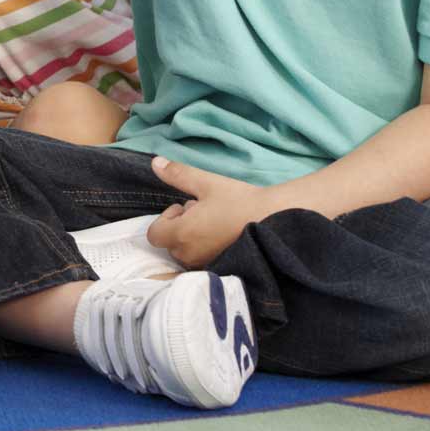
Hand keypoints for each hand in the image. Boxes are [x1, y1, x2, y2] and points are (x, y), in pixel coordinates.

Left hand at [145, 157, 282, 268]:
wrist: (275, 219)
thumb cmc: (238, 200)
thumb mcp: (205, 183)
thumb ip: (177, 174)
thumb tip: (155, 163)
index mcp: (182, 235)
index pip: (154, 235)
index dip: (165, 219)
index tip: (184, 208)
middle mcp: (191, 255)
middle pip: (170, 243)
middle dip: (180, 226)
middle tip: (202, 212)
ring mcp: (207, 264)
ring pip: (187, 253)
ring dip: (192, 238)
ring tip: (214, 222)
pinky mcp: (222, 268)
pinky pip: (203, 260)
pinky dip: (206, 249)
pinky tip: (223, 234)